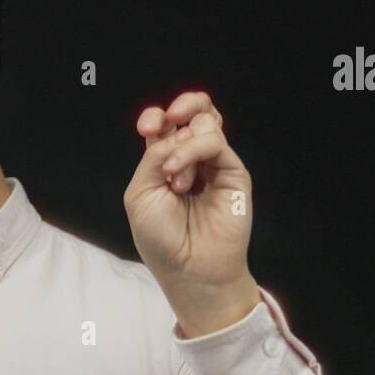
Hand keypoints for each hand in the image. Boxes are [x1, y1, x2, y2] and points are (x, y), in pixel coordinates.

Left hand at [123, 91, 259, 336]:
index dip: (156, 118)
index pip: (166, 125)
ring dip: (183, 144)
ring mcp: (214, 165)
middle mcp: (191, 160)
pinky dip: (194, 151)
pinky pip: (216, 143)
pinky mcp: (233, 173)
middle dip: (180, 106)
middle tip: (166, 120)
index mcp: (165, 163)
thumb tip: (178, 132)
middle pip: (193, 113)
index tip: (146, 129)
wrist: (189, 267)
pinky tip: (181, 178)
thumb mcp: (141, 193)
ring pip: (207, 123)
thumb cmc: (160, 238)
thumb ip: (154, 157)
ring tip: (173, 177)